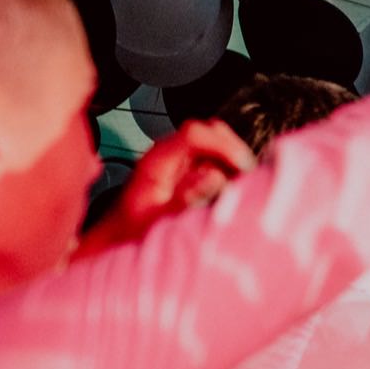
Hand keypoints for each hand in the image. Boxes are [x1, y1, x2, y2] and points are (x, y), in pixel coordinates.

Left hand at [75, 120, 254, 258]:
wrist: (123, 236)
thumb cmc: (134, 230)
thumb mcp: (156, 220)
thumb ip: (183, 198)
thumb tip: (213, 176)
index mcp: (158, 161)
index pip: (195, 134)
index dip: (223, 145)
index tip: (242, 165)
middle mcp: (171, 154)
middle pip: (211, 132)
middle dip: (234, 150)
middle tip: (247, 177)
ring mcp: (183, 160)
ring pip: (219, 144)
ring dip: (234, 162)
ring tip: (239, 187)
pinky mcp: (193, 170)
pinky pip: (219, 161)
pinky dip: (231, 171)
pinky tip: (231, 191)